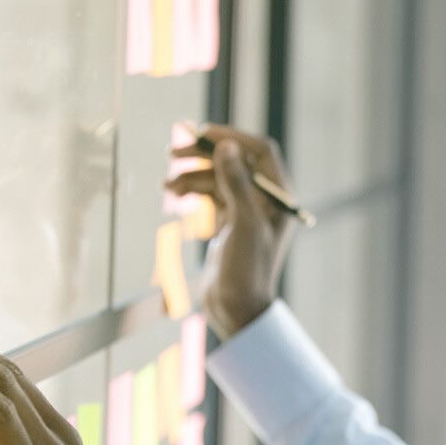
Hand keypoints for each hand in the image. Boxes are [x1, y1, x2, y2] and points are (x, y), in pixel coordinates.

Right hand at [163, 123, 297, 340]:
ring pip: (217, 178)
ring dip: (191, 175)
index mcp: (278, 197)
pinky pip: (210, 195)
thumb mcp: (244, 224)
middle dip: (203, 155)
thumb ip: (236, 183)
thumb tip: (226, 146)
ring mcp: (246, 211)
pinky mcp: (229, 224)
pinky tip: (173, 193)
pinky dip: (192, 190)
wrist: (237, 310)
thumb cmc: (248, 270)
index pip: (258, 152)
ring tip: (167, 185)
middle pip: (234, 161)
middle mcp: (265, 200)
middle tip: (172, 153)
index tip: (201, 134)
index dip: (230, 137)